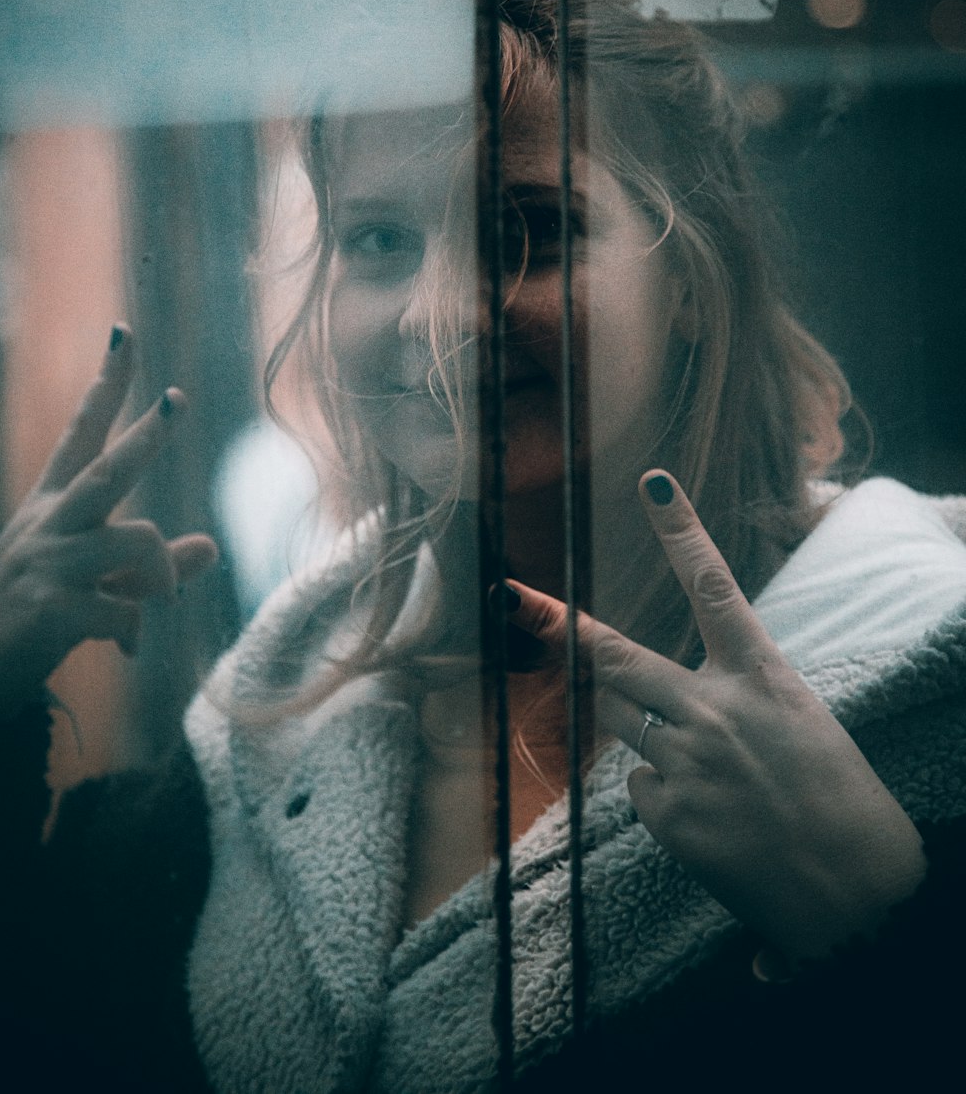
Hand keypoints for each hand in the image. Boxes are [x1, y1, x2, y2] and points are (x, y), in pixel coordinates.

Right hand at [0, 326, 218, 719]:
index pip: (81, 432)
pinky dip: (136, 630)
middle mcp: (49, 526)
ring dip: (163, 572)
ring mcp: (48, 565)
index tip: (124, 332)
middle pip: (109, 469)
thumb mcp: (86, 581)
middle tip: (176, 398)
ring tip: (159, 601)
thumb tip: (212, 548)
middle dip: (148, 434)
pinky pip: (124, 609)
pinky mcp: (50, 609)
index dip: (106, 384)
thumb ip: (146, 564)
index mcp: (51, 509)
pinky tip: (125, 649)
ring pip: (136, 539)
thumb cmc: (24, 621)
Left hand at [503, 470, 926, 963]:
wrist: (857, 891)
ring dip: (649, 735)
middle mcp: (715, 708)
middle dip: (560, 629)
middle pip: (616, 658)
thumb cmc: (836, 799)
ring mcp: (686, 761)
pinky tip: (712, 822)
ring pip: (624, 724)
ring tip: (716, 776)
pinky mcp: (668, 813)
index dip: (680, 530)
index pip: (712, 586)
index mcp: (762, 675)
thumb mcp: (795, 721)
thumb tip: (667, 705)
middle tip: (516, 599)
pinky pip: (640, 787)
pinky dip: (666, 798)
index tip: (652, 483)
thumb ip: (731, 698)